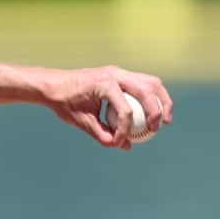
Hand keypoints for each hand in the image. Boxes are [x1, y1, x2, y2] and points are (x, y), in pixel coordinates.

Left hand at [43, 66, 172, 150]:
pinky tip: (155, 112)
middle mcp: (115, 74)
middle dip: (156, 111)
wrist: (54, 84)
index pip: (124, 110)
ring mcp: (119, 72)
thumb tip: (122, 146)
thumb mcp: (81, 122)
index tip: (119, 143)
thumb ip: (101, 134)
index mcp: (104, 84)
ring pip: (151, 82)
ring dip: (162, 100)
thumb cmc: (65, 102)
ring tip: (166, 120)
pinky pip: (144, 83)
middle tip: (157, 130)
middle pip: (146, 90)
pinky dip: (153, 96)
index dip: (125, 130)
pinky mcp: (121, 74)